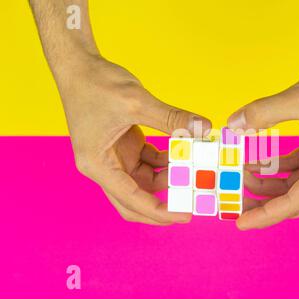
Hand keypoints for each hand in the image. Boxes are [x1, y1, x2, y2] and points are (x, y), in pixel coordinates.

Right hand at [59, 56, 210, 224]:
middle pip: (134, 201)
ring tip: (194, 172)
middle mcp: (104, 167)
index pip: (131, 200)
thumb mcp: (136, 102)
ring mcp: (116, 158)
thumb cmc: (96, 84)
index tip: (185, 216)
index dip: (159, 212)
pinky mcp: (126, 147)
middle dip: (161, 207)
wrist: (80, 66)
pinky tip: (185, 153)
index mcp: (98, 165)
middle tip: (190, 207)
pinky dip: (167, 160)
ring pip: (146, 181)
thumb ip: (171, 117)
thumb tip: (203, 127)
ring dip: (169, 178)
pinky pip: (150, 162)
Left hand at [228, 57, 298, 229]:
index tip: (240, 221)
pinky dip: (273, 166)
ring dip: (266, 183)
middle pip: (292, 199)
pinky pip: (292, 166)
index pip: (294, 202)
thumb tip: (233, 124)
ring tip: (239, 176)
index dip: (265, 214)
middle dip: (262, 202)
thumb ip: (265, 112)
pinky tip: (253, 161)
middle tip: (234, 200)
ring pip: (291, 184)